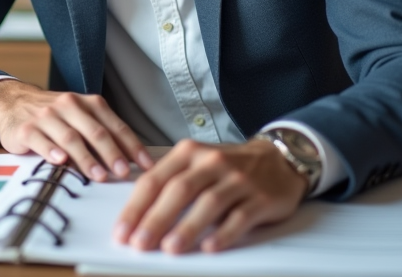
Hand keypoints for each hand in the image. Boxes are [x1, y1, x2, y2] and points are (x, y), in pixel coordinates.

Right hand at [0, 80, 153, 180]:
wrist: (13, 103)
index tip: (145, 165)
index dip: (132, 146)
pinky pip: (41, 140)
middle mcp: (68, 105)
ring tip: (98, 175)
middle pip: (95, 131)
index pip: (114, 125)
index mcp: (87, 103)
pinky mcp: (27, 128)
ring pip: (70, 137)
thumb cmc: (53, 116)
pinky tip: (60, 161)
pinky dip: (51, 151)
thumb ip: (100, 134)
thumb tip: (129, 162)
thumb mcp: (78, 117)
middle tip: (123, 172)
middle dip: (112, 153)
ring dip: (86, 158)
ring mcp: (46, 116)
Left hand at [114, 138, 308, 253]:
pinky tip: (209, 247)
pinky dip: (224, 233)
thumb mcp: (196, 162)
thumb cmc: (228, 166)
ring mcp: (237, 179)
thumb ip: (169, 181)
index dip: (136, 207)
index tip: (121, 232)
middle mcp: (211, 162)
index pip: (155, 180)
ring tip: (170, 248)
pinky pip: (240, 216)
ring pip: (208, 203)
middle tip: (139, 244)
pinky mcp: (261, 197)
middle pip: (178, 190)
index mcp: (188, 153)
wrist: (279, 158)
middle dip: (155, 219)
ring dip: (187, 227)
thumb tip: (136, 215)